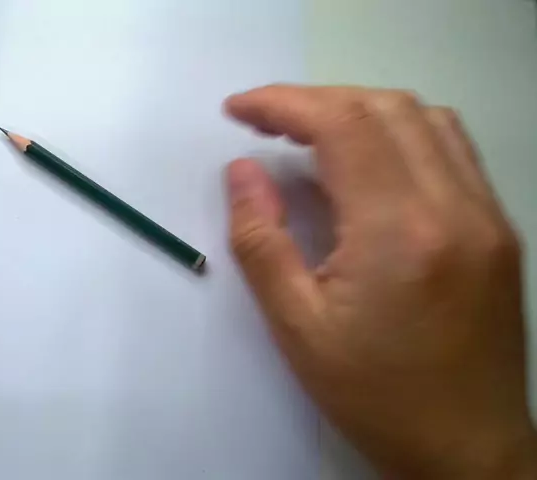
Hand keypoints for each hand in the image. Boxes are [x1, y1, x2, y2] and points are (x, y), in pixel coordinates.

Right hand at [224, 86, 536, 478]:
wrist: (467, 448)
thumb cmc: (375, 395)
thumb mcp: (297, 327)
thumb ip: (262, 240)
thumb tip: (242, 170)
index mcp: (398, 231)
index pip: (342, 125)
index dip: (283, 104)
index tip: (238, 110)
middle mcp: (454, 206)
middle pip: (384, 107)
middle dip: (316, 102)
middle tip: (265, 125)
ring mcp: (487, 214)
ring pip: (426, 118)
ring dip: (361, 110)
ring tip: (312, 137)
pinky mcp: (499, 228)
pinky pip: (453, 150)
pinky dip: (402, 133)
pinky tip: (370, 163)